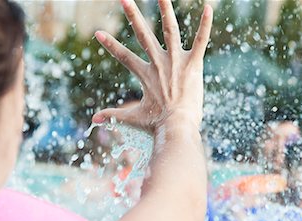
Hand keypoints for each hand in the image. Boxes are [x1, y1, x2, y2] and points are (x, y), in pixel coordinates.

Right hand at [92, 0, 212, 132]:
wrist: (177, 127)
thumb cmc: (156, 124)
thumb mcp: (132, 118)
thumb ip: (112, 115)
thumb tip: (94, 120)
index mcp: (145, 75)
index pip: (124, 56)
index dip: (110, 45)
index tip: (98, 33)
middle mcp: (159, 64)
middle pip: (143, 34)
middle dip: (133, 15)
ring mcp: (176, 62)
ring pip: (170, 30)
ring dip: (166, 10)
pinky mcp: (193, 65)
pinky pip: (200, 41)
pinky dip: (205, 25)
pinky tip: (207, 8)